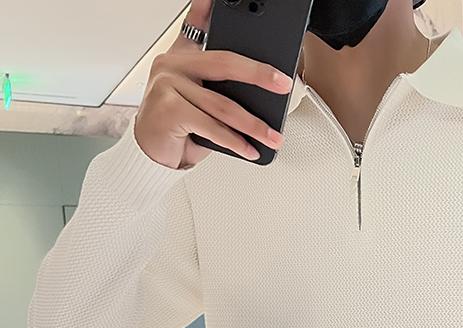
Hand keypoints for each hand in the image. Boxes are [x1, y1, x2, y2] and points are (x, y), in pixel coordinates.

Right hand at [134, 0, 294, 169]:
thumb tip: (263, 87)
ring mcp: (167, 85)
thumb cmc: (178, 124)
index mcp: (182, 56)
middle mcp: (172, 65)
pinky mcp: (167, 109)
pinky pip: (211, 126)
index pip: (199, 26)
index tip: (229, 0)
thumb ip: (220, 84)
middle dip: (259, 75)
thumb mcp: (200, 99)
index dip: (209, 9)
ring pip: (222, 104)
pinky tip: (250, 150)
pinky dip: (235, 142)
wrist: (151, 151)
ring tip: (273, 137)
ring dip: (254, 125)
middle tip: (283, 84)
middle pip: (224, 64)